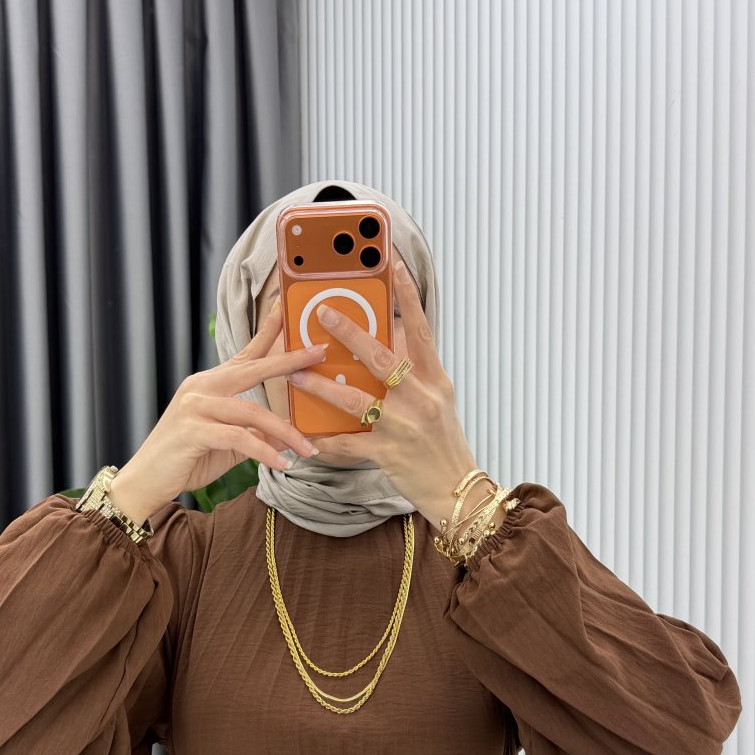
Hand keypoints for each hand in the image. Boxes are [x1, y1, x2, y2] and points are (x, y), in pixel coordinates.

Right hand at [109, 298, 327, 516]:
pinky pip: (238, 438)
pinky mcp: (192, 431)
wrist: (145, 481)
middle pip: (252, 369)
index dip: (267, 333)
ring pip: (251, 412)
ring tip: (309, 450)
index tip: (287, 312)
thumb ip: (257, 436)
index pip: (244, 354)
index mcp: (209, 384)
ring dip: (285, 432)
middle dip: (288, 361)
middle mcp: (201, 387)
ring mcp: (195, 407)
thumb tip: (291, 436)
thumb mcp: (229, 446)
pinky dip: (264, 452)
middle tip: (319, 352)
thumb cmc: (186, 460)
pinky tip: (281, 464)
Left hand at [286, 259, 482, 527]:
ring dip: (322, 386)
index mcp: (435, 378)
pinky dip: (324, 439)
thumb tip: (391, 335)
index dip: (406, 294)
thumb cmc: (443, 441)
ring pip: (356, 400)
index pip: (420, 327)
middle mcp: (421, 398)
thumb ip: (416, 368)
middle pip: (381, 358)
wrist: (458, 491)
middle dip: (349, 333)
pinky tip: (304, 434)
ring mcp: (404, 427)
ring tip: (295, 375)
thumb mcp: (438, 398)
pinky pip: (347, 443)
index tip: (390, 263)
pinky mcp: (388, 454)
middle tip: (321, 314)